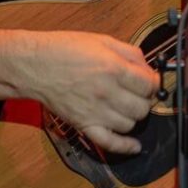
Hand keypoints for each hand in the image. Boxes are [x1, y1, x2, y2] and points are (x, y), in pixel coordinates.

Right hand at [0, 29, 159, 154]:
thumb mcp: (101, 40)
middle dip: (144, 100)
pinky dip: (126, 147)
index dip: (153, 82)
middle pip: (143, 107)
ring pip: (130, 124)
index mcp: (114, 69)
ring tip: (125, 107)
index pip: (150, 84)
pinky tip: (134, 145)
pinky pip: (110, 143)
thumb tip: (147, 66)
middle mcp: (107, 92)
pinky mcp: (84, 125)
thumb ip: (129, 52)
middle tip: (136, 93)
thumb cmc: (64, 50)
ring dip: (133, 117)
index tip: (149, 81)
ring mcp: (96, 112)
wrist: (34, 65)